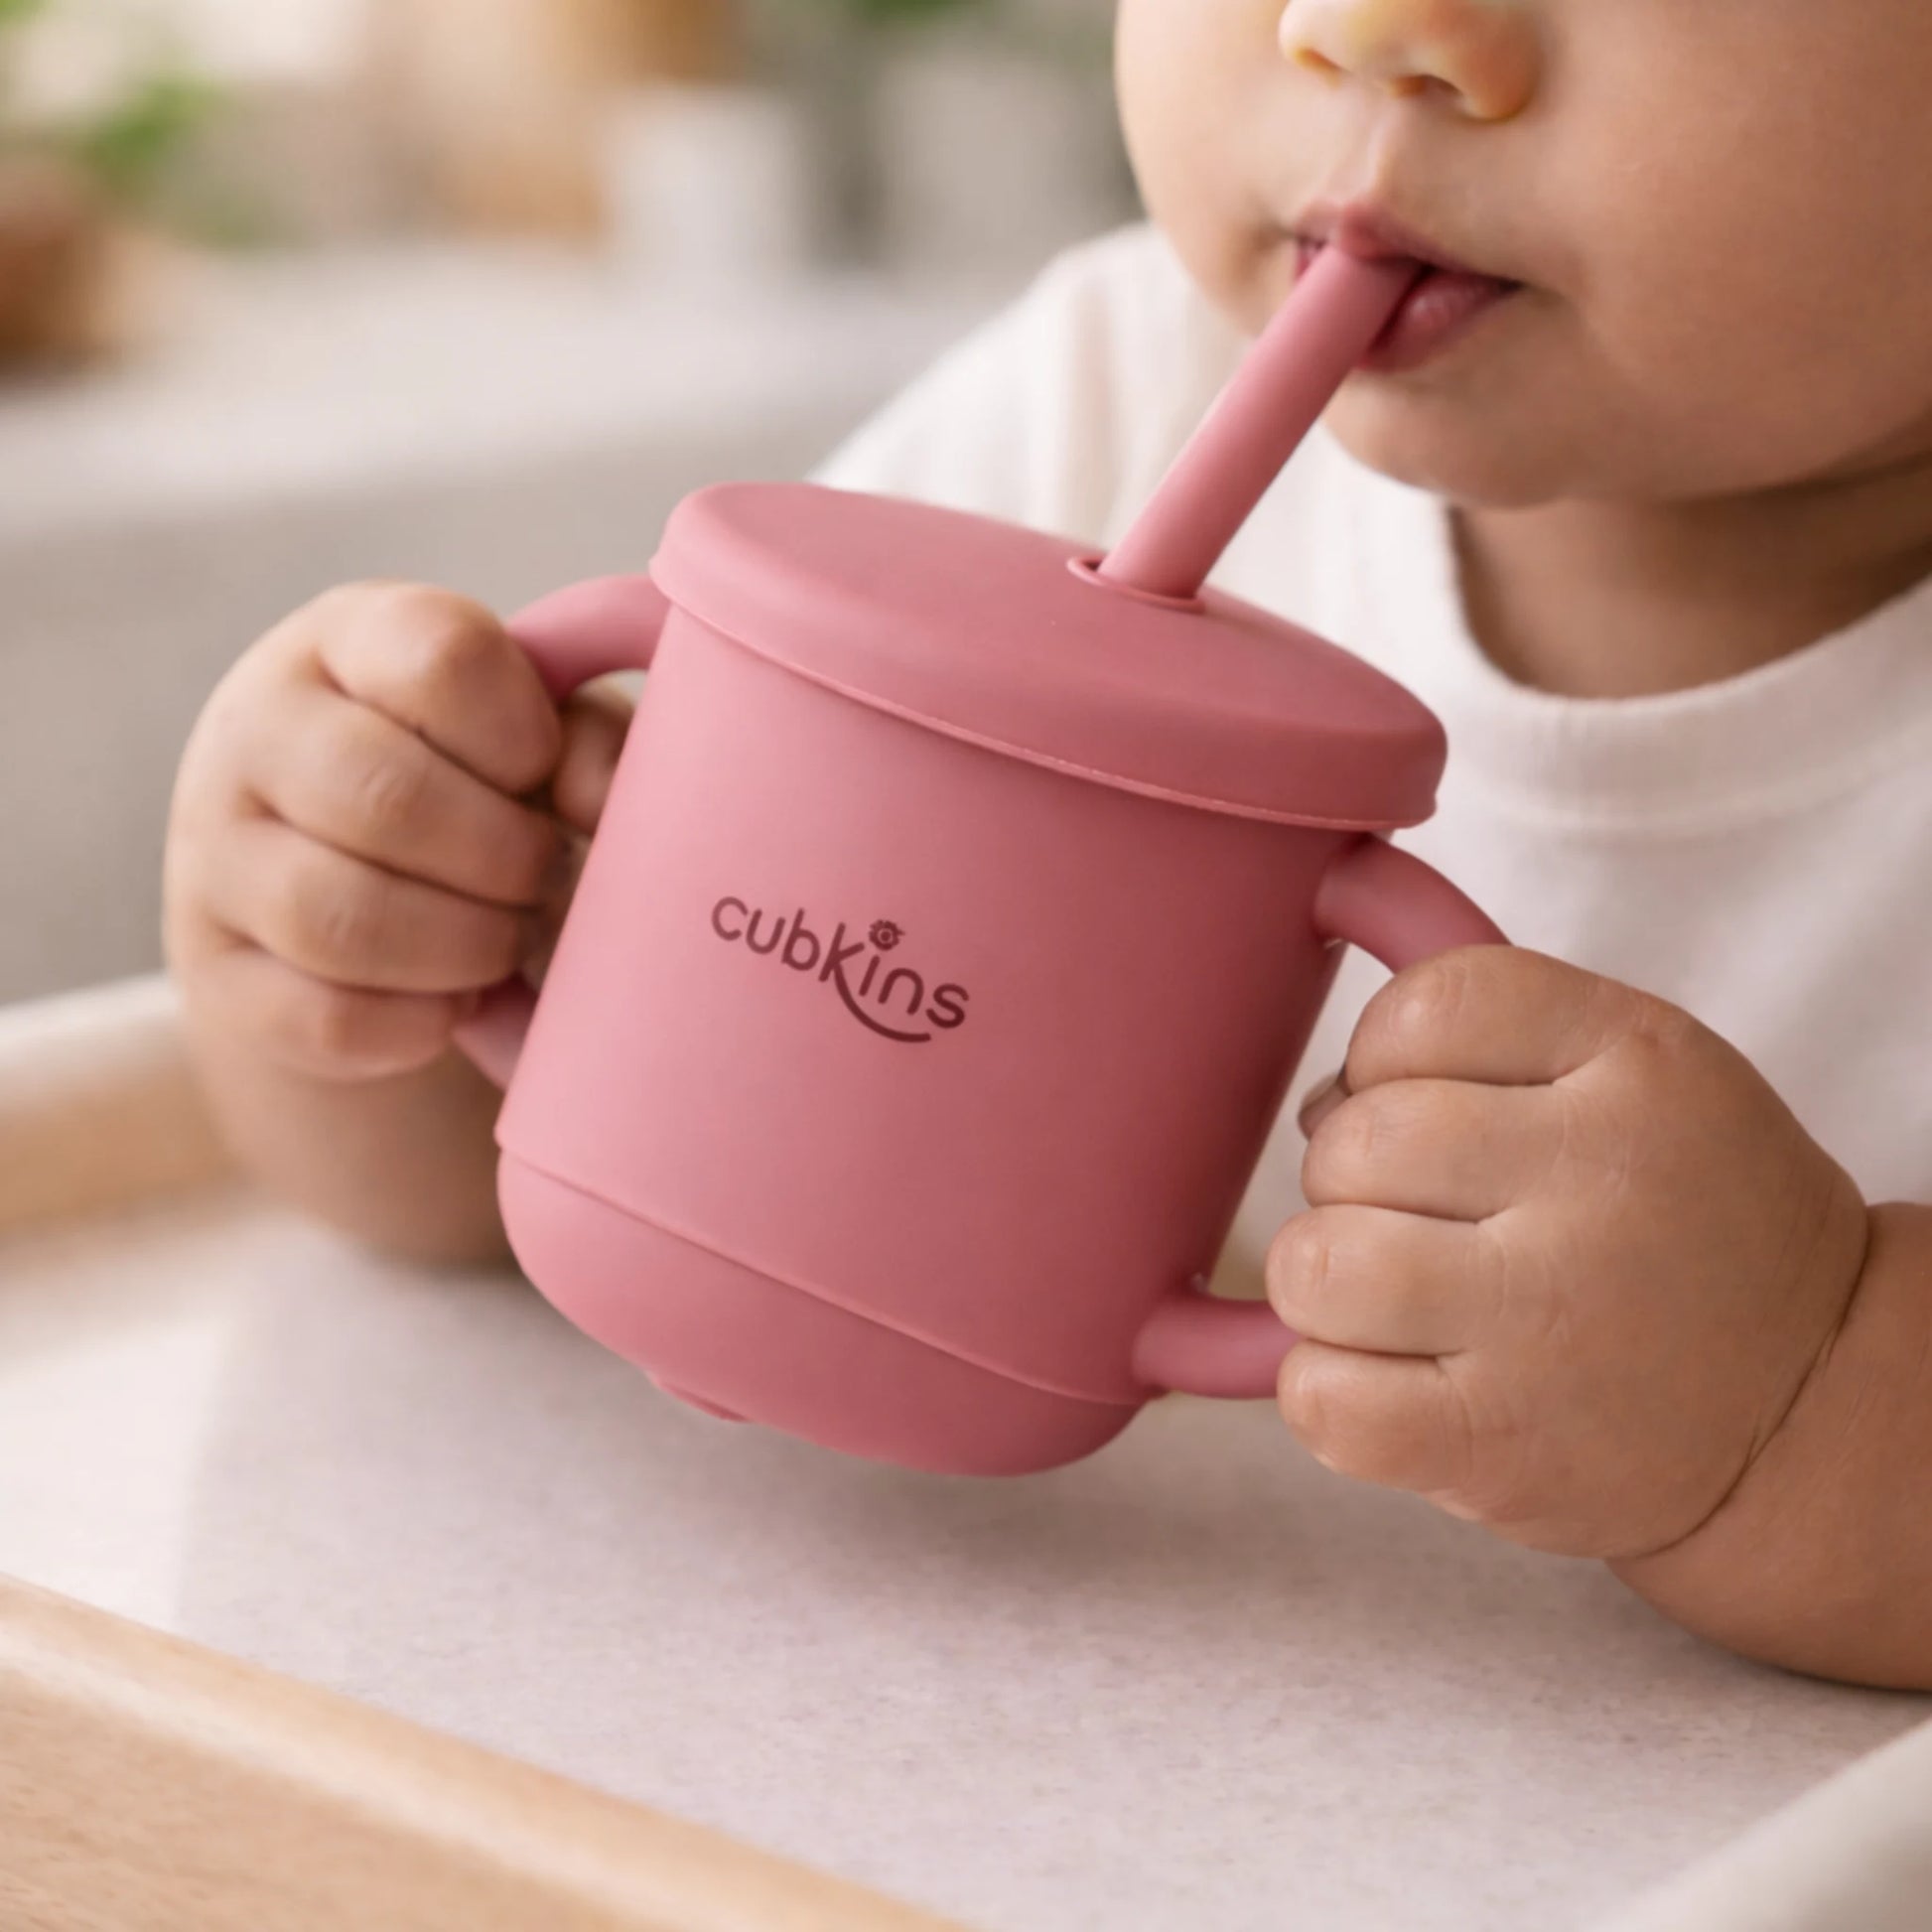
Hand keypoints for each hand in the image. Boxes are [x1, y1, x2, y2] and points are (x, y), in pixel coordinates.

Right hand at [166, 583, 632, 1081]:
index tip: (541, 775)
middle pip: (388, 797)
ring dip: (466, 947)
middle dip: (505, 859)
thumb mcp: (541, 738)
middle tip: (542, 879)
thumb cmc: (477, 791)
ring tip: (504, 942)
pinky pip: (327, 1015)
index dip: (524, 736)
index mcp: (354, 637)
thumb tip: (599, 801)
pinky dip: (419, 1024)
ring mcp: (217, 849)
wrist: (356, 904)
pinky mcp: (217, 969)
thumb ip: (592, 741)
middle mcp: (260, 726)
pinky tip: (452, 1000)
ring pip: (343, 918)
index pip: (444, 658)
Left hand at [1266, 948, 1870, 1560]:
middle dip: (1350, 1180)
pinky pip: (1320, 1395)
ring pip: (1316, 1265)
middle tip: (1422, 1220)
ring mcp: (1551, 1322)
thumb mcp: (1639, 1074)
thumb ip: (1485, 1045)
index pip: (1429, 1006)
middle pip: (1355, 1142)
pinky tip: (1392, 1381)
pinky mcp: (1501, 1447)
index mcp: (1639, 1065)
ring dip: (1326, 1286)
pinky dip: (1325, 1389)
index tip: (1428, 1104)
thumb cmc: (1676, 1223)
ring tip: (1401, 1304)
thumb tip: (1319, 1108)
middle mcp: (1601, 1182)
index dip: (1384, 1055)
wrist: (1805, 1406)